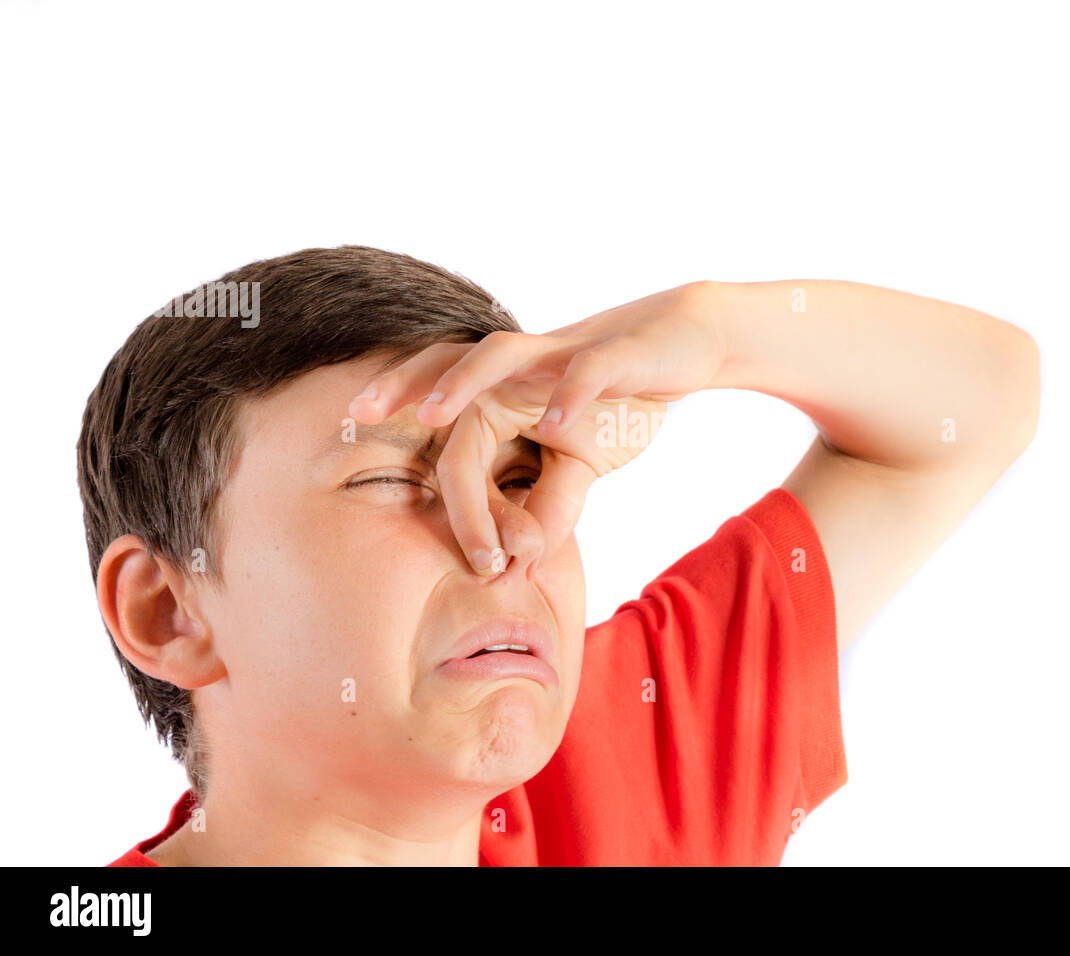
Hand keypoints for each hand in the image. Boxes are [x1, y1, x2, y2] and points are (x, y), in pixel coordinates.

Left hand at [347, 280, 727, 574]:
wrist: (681, 346)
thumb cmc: (617, 403)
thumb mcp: (576, 468)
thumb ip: (544, 508)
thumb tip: (516, 562)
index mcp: (500, 395)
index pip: (458, 445)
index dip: (462, 506)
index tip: (485, 564)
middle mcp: (517, 369)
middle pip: (444, 366)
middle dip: (401, 388)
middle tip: (357, 415)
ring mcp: (560, 355)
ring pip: (496, 355)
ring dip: (462, 380)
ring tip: (433, 410)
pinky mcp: (611, 356)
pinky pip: (583, 372)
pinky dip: (565, 395)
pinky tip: (554, 425)